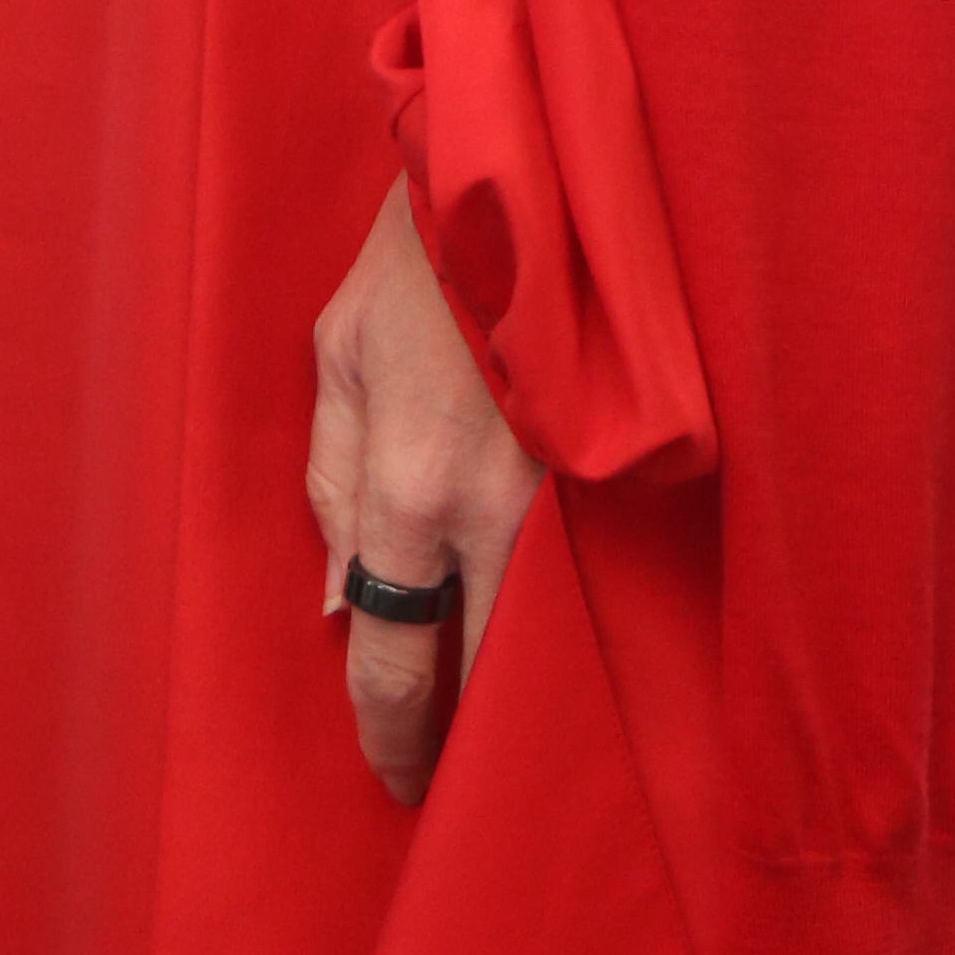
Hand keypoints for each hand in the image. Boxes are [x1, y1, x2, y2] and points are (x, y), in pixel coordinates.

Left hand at [305, 171, 545, 803]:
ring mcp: (568, 490)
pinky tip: (573, 634)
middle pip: (486, 675)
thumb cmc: (414, 262)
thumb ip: (333, 488)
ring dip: (530, 687)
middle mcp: (490, 508)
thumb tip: (343, 603)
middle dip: (468, 743)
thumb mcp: (337, 360)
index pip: (392, 657)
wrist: (521, 170)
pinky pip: (600, 570)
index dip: (392, 736)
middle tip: (455, 784)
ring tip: (514, 730)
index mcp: (407, 487)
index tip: (397, 781)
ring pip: (550, 633)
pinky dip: (582, 610)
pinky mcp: (621, 462)